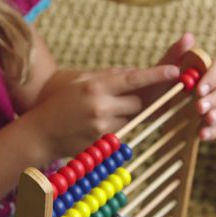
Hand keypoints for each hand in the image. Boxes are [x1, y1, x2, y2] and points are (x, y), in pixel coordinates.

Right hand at [25, 66, 179, 158]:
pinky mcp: (102, 145)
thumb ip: (109, 76)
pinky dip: (115, 127)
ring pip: (132, 118)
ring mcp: (102, 128)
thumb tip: (137, 73)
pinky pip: (122, 132)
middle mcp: (100, 107)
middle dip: (134, 99)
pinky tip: (93, 125)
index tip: (176, 72)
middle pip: (139, 102)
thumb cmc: (59, 102)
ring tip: (96, 112)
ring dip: (123, 114)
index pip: (134, 79)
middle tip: (114, 99)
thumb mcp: (81, 80)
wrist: (39, 133)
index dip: (157, 75)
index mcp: (95, 86)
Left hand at [149, 33, 215, 140]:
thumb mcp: (163, 68)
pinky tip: (201, 134)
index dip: (214, 77)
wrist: (146, 105)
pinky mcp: (209, 123)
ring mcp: (214, 105)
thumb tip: (189, 36)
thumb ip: (175, 53)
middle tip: (199, 107)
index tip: (199, 89)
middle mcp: (214, 86)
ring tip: (205, 120)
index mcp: (205, 70)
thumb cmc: (157, 83)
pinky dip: (212, 131)